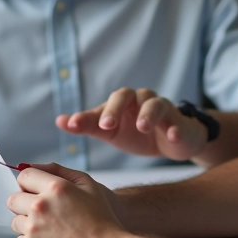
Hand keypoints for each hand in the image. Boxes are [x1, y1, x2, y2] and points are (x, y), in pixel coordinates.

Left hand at [8, 163, 126, 237]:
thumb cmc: (101, 219)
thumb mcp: (86, 184)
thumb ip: (57, 170)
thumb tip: (30, 165)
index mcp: (55, 187)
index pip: (23, 176)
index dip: (30, 183)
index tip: (37, 190)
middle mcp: (41, 206)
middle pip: (14, 199)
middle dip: (26, 203)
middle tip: (45, 211)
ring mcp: (33, 229)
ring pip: (15, 221)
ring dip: (28, 223)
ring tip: (50, 227)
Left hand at [57, 88, 207, 160]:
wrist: (170, 143)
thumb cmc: (136, 133)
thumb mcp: (110, 132)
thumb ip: (88, 125)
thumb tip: (60, 121)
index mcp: (120, 104)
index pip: (102, 104)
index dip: (87, 115)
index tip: (73, 125)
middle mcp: (139, 100)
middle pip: (126, 95)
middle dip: (115, 109)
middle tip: (107, 125)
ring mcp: (161, 109)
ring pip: (154, 104)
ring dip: (148, 114)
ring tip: (142, 127)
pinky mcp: (178, 121)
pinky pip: (177, 121)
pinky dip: (174, 127)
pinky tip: (172, 136)